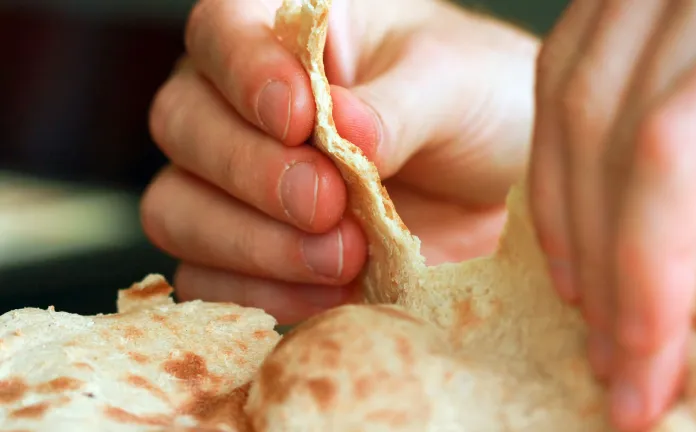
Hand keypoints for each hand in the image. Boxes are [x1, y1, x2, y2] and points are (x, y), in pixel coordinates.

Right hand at [142, 0, 538, 324]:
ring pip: (177, 208)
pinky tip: (330, 290)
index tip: (301, 119)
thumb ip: (397, 105)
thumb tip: (341, 131)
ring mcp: (241, 185)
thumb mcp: (455, 85)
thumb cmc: (478, 104)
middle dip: (251, 172)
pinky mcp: (255, 255)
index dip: (244, 74)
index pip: (221, 31)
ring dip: (253, 242)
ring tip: (344, 255)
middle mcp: (247, 105)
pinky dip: (262, 293)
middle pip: (181, 123)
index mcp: (293, 34)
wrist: (503, 185)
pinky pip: (209, 279)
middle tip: (328, 201)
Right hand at [530, 1, 695, 429]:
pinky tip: (569, 224)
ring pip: (570, 106)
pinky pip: (560, 71)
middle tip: (614, 364)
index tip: (646, 364)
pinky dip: (557, 160)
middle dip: (606, 267)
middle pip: (606, 137)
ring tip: (585, 308)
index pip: (668, 152)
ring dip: (570, 224)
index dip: (646, 268)